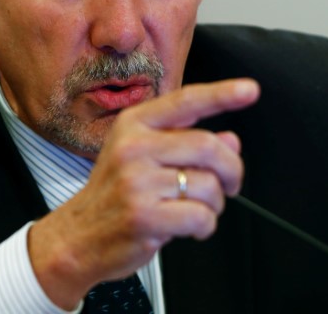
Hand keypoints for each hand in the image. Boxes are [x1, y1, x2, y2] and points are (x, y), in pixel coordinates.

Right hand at [28, 78, 259, 308]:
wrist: (78, 237)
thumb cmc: (115, 195)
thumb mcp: (143, 158)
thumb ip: (186, 144)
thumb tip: (230, 141)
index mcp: (134, 125)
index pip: (186, 101)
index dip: (222, 94)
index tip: (249, 89)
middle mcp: (134, 147)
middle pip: (208, 146)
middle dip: (231, 170)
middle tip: (230, 184)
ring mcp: (137, 181)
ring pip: (208, 185)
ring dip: (215, 203)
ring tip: (197, 209)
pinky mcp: (144, 215)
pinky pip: (200, 216)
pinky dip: (205, 226)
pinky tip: (190, 226)